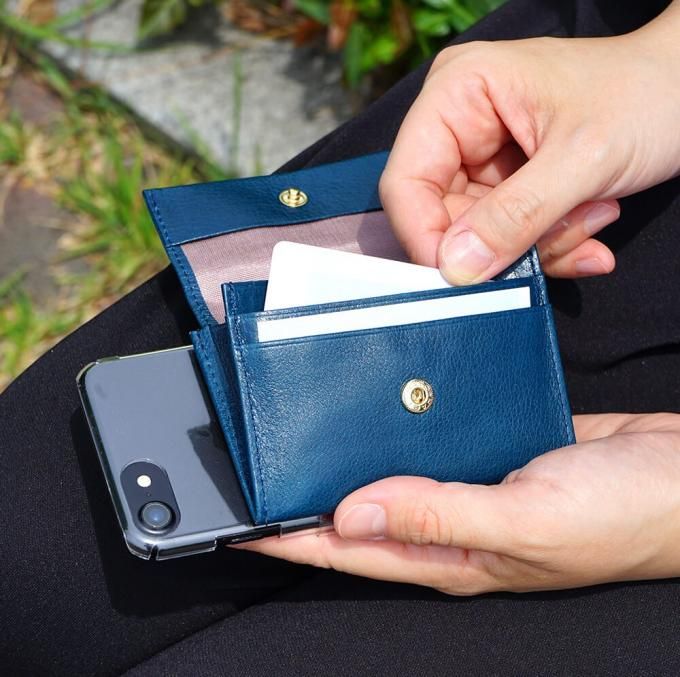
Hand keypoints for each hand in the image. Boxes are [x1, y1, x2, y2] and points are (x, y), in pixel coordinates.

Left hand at [236, 413, 679, 593]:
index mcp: (452, 555)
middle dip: (307, 497)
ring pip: (392, 473)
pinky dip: (399, 427)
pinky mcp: (489, 451)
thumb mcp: (528, 522)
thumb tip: (351, 512)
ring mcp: (470, 486)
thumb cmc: (623, 517)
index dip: (291, 535)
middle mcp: (451, 523)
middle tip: (259, 469)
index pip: (350, 547)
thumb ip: (439, 515)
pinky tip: (380, 403)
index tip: (241, 520)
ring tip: (305, 433)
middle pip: (359, 512)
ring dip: (350, 457)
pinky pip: (430, 440)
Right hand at [380, 4, 679, 281]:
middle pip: (442, 215)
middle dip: (504, 242)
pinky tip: (593, 222)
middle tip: (562, 240)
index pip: (407, 181)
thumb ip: (515, 215)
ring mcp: (483, 157)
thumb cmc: (649, 93)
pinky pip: (508, 235)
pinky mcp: (507, 183)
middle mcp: (460, 125)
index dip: (425, 235)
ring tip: (593, 217)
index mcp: (458, 94)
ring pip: (479, 236)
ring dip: (540, 244)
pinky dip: (550, 244)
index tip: (462, 279)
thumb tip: (456, 268)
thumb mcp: (582, 157)